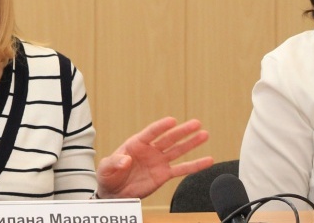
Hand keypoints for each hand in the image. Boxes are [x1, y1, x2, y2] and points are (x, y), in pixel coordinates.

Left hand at [96, 117, 212, 199]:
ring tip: (204, 134)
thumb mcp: (105, 168)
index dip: (161, 127)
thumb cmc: (108, 176)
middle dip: (182, 131)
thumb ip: (114, 163)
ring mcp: (158, 162)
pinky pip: (182, 169)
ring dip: (191, 143)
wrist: (114, 193)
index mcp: (135, 144)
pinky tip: (208, 160)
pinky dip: (195, 165)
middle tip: (196, 123)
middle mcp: (150, 150)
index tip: (172, 120)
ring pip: (178, 150)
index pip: (150, 133)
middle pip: (168, 138)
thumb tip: (125, 159)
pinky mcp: (164, 174)